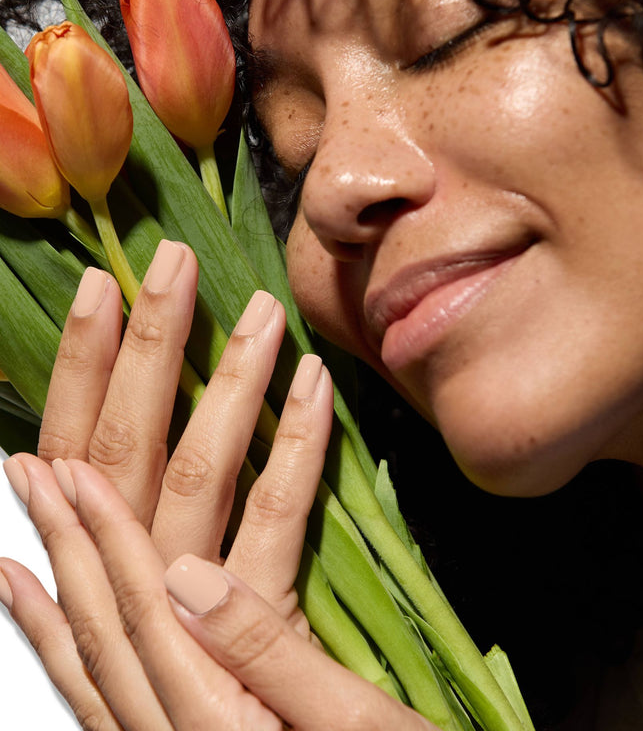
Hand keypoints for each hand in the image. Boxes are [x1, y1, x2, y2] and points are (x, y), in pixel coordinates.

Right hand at [0, 238, 341, 724]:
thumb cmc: (178, 676)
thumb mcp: (116, 600)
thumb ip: (82, 537)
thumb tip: (34, 468)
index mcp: (95, 553)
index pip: (75, 439)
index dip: (79, 362)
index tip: (99, 290)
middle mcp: (131, 565)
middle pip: (129, 440)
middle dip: (149, 346)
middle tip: (172, 263)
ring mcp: (189, 594)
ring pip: (199, 469)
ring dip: (227, 381)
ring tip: (258, 311)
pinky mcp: (256, 618)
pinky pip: (279, 516)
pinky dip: (295, 443)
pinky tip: (313, 384)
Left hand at [0, 455, 435, 729]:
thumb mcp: (347, 717)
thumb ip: (263, 653)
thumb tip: (191, 577)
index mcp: (213, 722)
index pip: (147, 609)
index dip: (110, 535)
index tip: (80, 473)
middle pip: (104, 626)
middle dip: (67, 544)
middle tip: (35, 475)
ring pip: (90, 659)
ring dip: (53, 587)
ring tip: (20, 533)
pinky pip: (93, 698)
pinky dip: (60, 650)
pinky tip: (44, 615)